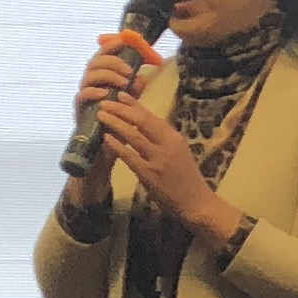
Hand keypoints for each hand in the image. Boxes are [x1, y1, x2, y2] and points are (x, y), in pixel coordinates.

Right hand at [62, 29, 162, 218]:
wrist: (105, 157)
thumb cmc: (118, 130)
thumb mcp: (130, 109)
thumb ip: (134, 92)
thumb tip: (145, 76)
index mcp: (103, 81)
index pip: (103, 57)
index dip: (111, 46)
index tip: (124, 40)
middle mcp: (91, 87)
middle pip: (94, 62)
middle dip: (112, 61)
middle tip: (129, 70)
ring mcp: (84, 99)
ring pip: (88, 75)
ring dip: (106, 75)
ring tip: (123, 81)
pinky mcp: (79, 113)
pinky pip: (81, 96)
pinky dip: (94, 92)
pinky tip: (106, 94)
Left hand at [100, 94, 238, 246]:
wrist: (196, 202)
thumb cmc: (187, 177)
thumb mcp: (179, 151)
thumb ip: (163, 138)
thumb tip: (144, 123)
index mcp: (174, 137)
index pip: (151, 116)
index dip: (134, 104)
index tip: (121, 94)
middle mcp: (166, 145)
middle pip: (141, 121)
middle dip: (121, 109)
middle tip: (105, 102)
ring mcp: (157, 159)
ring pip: (133, 135)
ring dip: (115, 123)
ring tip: (101, 115)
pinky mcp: (148, 174)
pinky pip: (129, 156)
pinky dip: (116, 146)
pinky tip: (105, 138)